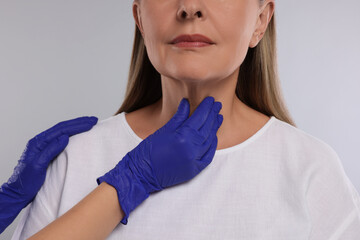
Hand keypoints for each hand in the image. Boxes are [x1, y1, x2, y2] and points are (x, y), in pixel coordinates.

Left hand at [0, 116, 97, 233]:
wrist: (18, 193)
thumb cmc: (26, 182)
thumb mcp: (38, 166)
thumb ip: (50, 150)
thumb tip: (64, 137)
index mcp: (38, 142)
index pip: (61, 130)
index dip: (77, 125)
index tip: (90, 123)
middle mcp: (41, 142)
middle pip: (63, 128)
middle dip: (79, 123)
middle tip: (93, 120)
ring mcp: (44, 146)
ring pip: (62, 132)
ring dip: (76, 127)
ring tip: (88, 124)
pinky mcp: (48, 152)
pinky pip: (61, 139)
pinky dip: (72, 134)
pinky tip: (78, 134)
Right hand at [97, 96, 222, 224]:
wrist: (142, 173)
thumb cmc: (148, 150)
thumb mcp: (163, 130)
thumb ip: (179, 116)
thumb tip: (187, 102)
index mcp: (182, 136)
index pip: (199, 118)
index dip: (206, 108)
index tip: (211, 99)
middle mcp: (191, 149)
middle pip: (207, 128)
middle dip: (213, 115)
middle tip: (217, 105)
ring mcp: (194, 160)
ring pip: (209, 141)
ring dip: (214, 128)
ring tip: (218, 118)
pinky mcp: (194, 170)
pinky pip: (208, 156)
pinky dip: (212, 145)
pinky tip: (214, 137)